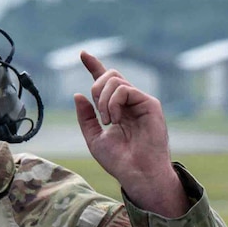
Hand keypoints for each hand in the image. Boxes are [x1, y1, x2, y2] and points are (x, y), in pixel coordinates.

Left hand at [74, 51, 184, 215]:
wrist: (136, 173)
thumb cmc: (118, 160)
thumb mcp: (94, 137)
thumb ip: (86, 117)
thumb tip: (78, 94)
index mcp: (116, 108)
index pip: (104, 81)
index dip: (94, 66)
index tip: (83, 54)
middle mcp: (129, 102)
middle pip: (110, 75)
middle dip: (96, 88)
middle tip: (99, 114)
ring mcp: (140, 101)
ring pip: (115, 80)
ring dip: (103, 101)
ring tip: (108, 121)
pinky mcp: (150, 103)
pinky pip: (125, 89)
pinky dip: (114, 103)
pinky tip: (116, 120)